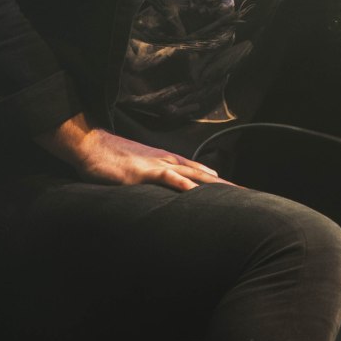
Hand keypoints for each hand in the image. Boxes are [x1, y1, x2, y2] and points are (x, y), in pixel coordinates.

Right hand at [34, 113, 235, 190]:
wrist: (90, 146)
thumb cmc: (112, 160)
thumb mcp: (138, 172)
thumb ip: (154, 181)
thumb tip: (166, 195)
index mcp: (167, 162)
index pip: (199, 173)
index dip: (220, 183)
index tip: (240, 192)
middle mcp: (167, 161)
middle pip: (203, 174)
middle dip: (226, 185)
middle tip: (250, 194)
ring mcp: (156, 164)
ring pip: (191, 174)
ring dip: (213, 183)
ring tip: (234, 192)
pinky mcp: (142, 171)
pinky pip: (166, 176)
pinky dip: (182, 183)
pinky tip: (195, 190)